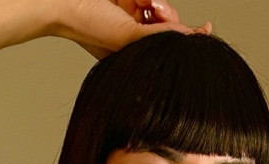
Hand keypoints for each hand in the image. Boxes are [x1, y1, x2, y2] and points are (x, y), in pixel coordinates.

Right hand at [55, 0, 210, 59]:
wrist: (61, 1)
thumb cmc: (88, 25)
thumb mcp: (128, 37)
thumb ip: (158, 38)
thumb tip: (187, 38)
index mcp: (134, 53)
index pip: (168, 45)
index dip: (190, 38)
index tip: (206, 29)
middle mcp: (134, 33)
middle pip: (167, 22)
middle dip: (166, 14)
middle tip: (155, 9)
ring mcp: (129, 13)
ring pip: (158, 4)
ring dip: (152, 0)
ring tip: (141, 1)